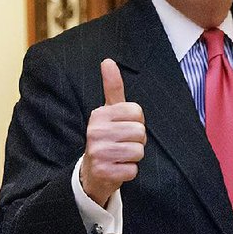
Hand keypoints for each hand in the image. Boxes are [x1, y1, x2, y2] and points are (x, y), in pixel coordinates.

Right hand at [80, 59, 145, 207]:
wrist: (92, 172)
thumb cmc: (107, 137)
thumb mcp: (109, 111)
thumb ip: (112, 87)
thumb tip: (108, 61)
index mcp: (99, 114)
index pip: (137, 112)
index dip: (137, 122)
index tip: (123, 127)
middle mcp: (95, 132)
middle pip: (140, 132)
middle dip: (137, 140)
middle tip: (122, 144)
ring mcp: (98, 153)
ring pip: (138, 151)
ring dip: (134, 156)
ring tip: (120, 156)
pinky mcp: (103, 172)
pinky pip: (133, 170)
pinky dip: (129, 171)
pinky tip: (117, 169)